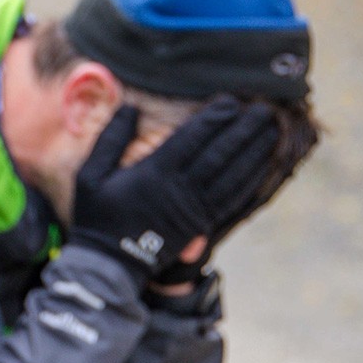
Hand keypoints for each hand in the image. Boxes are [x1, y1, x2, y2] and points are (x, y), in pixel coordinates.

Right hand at [69, 97, 279, 286]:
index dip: (213, 119)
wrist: (109, 262)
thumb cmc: (97, 215)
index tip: (230, 101)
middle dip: (243, 130)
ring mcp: (194, 209)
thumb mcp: (91, 173)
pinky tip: (264, 165)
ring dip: (254, 152)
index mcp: (154, 174)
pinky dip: (251, 179)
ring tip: (272, 130)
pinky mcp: (201, 224)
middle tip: (264, 109)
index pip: (191, 139)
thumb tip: (130, 107)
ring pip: (232, 175)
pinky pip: (232, 199)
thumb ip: (111, 138)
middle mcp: (179, 189)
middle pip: (219, 154)